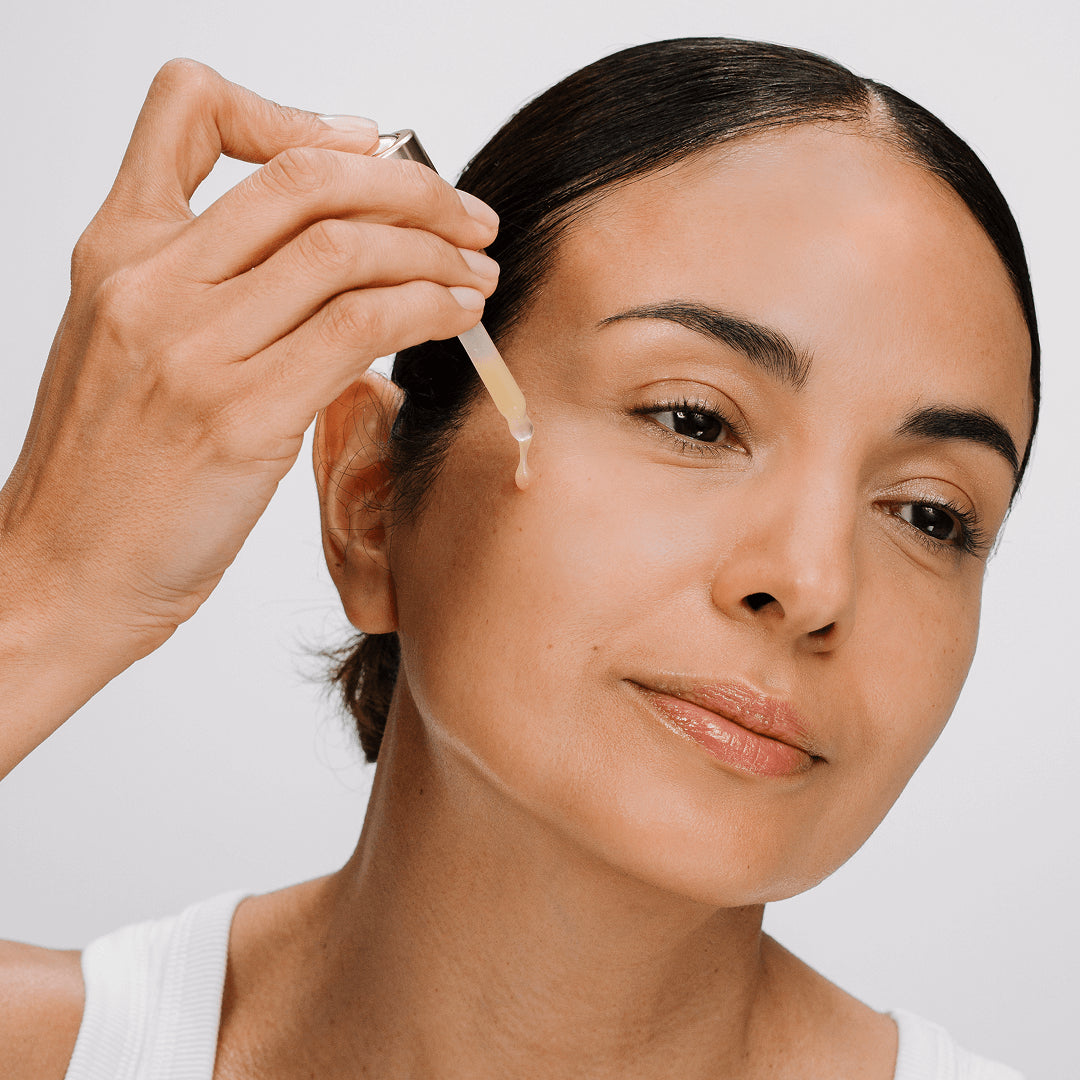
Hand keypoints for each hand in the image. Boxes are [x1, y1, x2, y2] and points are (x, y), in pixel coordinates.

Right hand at [0, 59, 497, 664]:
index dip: (297, 113)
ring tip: (476, 272)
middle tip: (466, 216)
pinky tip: (456, 316)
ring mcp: (194, 349)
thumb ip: (207, 294)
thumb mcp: (127, 351)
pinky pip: (359, 327)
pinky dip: (426, 308)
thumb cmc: (106, 477)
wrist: (62, 575)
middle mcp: (150, 283)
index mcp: (116, 253)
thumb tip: (329, 266)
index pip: (190, 110)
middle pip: (305, 178)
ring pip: (345, 249)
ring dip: (435, 251)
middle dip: (412, 186)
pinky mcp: (242, 418)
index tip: (370, 146)